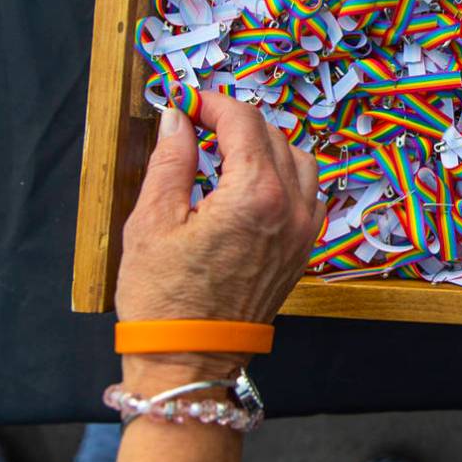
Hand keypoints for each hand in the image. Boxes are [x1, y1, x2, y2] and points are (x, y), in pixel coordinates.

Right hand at [115, 91, 323, 384]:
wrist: (192, 359)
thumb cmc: (165, 298)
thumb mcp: (151, 222)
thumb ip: (171, 161)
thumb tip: (179, 119)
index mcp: (255, 195)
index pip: (243, 122)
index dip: (213, 103)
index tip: (187, 103)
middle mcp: (291, 207)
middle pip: (273, 134)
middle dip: (236, 121)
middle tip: (199, 125)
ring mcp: (304, 229)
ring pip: (300, 159)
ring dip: (266, 145)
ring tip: (228, 154)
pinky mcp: (304, 247)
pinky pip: (310, 192)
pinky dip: (288, 176)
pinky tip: (256, 185)